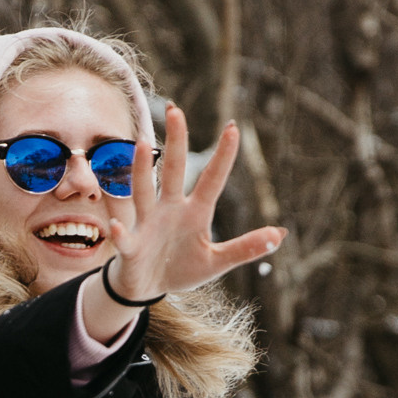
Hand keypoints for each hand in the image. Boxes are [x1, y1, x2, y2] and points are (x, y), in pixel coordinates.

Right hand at [110, 107, 283, 304]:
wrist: (146, 287)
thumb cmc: (181, 268)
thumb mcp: (217, 261)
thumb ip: (245, 248)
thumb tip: (280, 234)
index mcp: (195, 213)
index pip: (211, 180)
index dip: (222, 156)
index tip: (233, 127)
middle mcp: (170, 210)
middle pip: (173, 170)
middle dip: (175, 141)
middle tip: (175, 110)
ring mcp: (148, 225)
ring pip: (144, 192)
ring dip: (141, 170)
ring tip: (142, 145)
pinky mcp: (132, 248)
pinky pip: (126, 239)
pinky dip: (121, 233)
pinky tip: (117, 228)